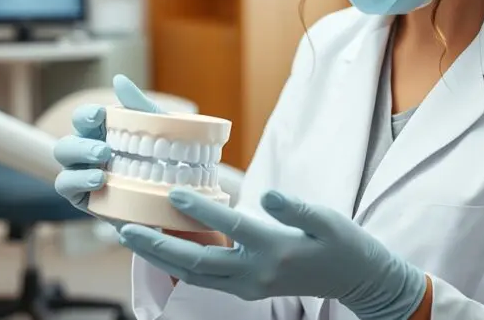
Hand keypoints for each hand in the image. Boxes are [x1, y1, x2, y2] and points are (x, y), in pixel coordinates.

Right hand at [52, 74, 160, 212]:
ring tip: (102, 174)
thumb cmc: (165, 156)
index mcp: (102, 131)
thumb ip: (138, 105)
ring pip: (63, 163)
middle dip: (81, 145)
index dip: (85, 115)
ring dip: (78, 164)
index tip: (99, 116)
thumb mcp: (159, 129)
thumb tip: (118, 79)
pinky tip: (98, 183)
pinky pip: (67, 187)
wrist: (177, 194)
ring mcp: (82, 173)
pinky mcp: (83, 196)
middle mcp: (87, 150)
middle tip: (104, 151)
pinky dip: (78, 182)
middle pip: (67, 142)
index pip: (83, 118)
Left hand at [117, 187, 427, 319]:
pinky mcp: (249, 289)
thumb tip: (268, 193)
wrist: (358, 281)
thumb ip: (295, 208)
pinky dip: (180, 265)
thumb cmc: (344, 244)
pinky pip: (206, 279)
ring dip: (161, 258)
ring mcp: (250, 286)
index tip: (172, 192)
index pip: (231, 227)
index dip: (200, 209)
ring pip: (196, 275)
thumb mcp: (327, 219)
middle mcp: (257, 273)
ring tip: (131, 239)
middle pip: (198, 262)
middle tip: (125, 230)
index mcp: (276, 250)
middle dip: (159, 246)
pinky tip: (162, 251)